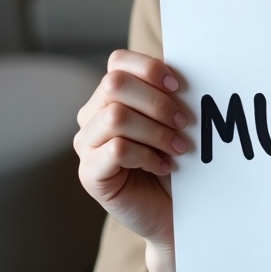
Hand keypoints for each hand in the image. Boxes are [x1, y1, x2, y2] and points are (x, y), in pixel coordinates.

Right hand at [74, 49, 189, 251]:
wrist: (175, 210)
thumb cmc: (177, 160)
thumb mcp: (176, 120)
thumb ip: (171, 93)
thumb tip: (183, 69)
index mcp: (111, 95)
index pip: (118, 61)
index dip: (150, 68)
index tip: (180, 86)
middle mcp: (92, 115)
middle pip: (115, 84)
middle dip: (157, 102)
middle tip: (184, 122)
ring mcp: (86, 145)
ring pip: (115, 117)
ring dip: (156, 131)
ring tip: (178, 148)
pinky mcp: (89, 173)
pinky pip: (116, 149)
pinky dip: (147, 155)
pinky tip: (162, 166)